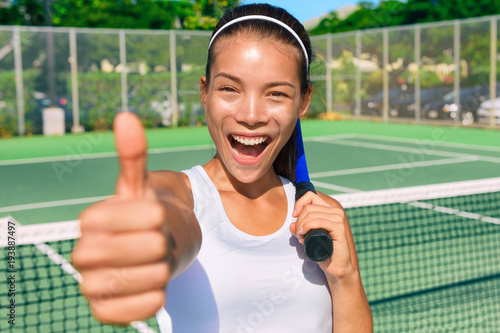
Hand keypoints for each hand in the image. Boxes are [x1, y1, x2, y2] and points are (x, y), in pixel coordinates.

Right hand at [71, 112, 168, 323]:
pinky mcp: (105, 312)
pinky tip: (154, 286)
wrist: (153, 251)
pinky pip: (138, 310)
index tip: (156, 215)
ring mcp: (92, 286)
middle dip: (160, 243)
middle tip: (158, 241)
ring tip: (157, 262)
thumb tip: (126, 117)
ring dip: (163, 269)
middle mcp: (84, 255)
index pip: (126, 218)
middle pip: (142, 249)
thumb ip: (133, 155)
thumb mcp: (142, 187)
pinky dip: (155, 297)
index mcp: (90, 222)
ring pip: (147, 279)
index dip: (149, 215)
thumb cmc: (147, 217)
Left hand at [290, 191, 354, 279]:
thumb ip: (299, 230)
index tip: (294, 216)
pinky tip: (303, 233)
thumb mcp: (307, 238)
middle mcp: (335, 212)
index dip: (299, 203)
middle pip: (309, 207)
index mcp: (329, 210)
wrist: (335, 267)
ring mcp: (338, 219)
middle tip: (299, 234)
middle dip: (299, 220)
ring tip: (301, 237)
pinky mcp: (339, 228)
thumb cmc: (322, 251)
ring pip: (312, 213)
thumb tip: (291, 224)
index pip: (311, 196)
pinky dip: (307, 226)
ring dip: (302, 225)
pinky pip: (319, 221)